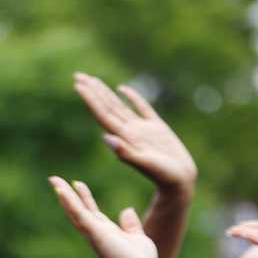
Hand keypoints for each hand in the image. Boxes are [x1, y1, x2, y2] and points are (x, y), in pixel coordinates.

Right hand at [49, 177, 158, 257]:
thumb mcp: (138, 237)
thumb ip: (131, 224)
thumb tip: (126, 210)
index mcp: (106, 232)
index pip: (92, 211)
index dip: (84, 198)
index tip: (77, 184)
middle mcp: (96, 232)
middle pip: (78, 209)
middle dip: (67, 194)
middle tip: (55, 179)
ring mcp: (92, 232)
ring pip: (74, 210)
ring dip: (63, 195)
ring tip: (53, 179)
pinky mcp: (93, 232)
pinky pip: (79, 214)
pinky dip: (69, 202)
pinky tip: (61, 190)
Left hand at [73, 73, 195, 193]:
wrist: (179, 182)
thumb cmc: (163, 175)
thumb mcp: (144, 164)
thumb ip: (125, 153)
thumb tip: (106, 138)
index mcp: (124, 137)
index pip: (102, 114)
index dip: (90, 99)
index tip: (78, 85)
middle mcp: (129, 131)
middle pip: (106, 107)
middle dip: (92, 91)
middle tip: (78, 75)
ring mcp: (142, 129)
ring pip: (119, 106)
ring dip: (105, 93)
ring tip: (92, 80)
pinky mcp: (156, 127)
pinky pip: (141, 108)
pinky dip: (132, 97)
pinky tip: (122, 89)